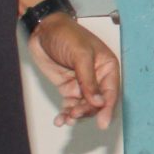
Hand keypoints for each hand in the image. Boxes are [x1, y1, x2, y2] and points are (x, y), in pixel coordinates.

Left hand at [28, 13, 121, 128]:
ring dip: (76, 115)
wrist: (42, 30)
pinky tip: (60, 120)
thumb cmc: (66, 34)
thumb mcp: (80, 55)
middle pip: (97, 102)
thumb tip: (99, 102)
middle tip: (75, 114)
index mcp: (107, 67)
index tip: (103, 123)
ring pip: (83, 107)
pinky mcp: (68, 88)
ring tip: (66, 118)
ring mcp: (82, 84)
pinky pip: (70, 105)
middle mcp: (97, 78)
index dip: (107, 108)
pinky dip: (66, 114)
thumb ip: (89, 80)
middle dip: (87, 111)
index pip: (111, 92)